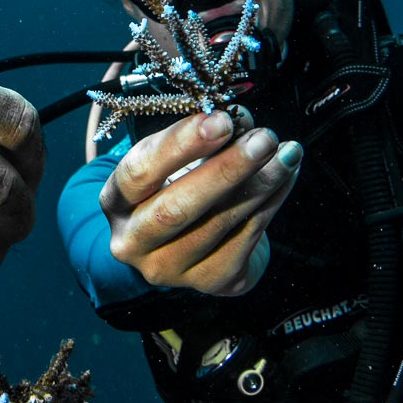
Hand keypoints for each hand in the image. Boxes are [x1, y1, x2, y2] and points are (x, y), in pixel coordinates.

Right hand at [99, 109, 302, 296]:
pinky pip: (245, 239)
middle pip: (177, 208)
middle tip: (263, 140)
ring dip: (260, 184)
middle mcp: (133, 242)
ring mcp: (169, 269)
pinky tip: (286, 177)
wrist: (188, 245)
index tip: (220, 120)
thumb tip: (241, 122)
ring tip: (286, 153)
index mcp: (116, 202)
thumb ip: (202, 138)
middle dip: (226, 169)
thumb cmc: (177, 189)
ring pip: (219, 224)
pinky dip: (271, 203)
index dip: (181, 145)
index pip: (140, 172)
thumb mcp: (176, 159)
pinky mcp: (210, 281)